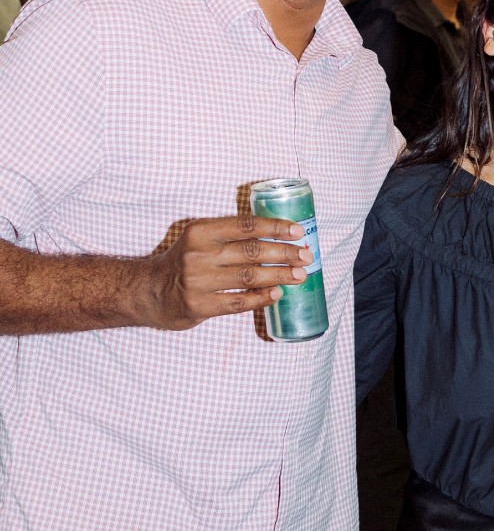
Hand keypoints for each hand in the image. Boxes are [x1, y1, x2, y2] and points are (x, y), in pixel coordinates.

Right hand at [136, 215, 311, 329]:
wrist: (149, 292)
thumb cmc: (184, 262)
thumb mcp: (200, 240)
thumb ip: (230, 236)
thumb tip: (278, 238)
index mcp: (200, 231)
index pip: (245, 225)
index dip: (274, 227)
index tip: (298, 230)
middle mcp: (198, 254)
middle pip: (252, 251)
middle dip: (284, 253)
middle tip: (306, 256)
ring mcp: (198, 281)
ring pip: (249, 276)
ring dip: (279, 275)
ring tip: (300, 275)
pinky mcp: (199, 305)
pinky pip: (238, 302)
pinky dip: (261, 298)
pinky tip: (277, 294)